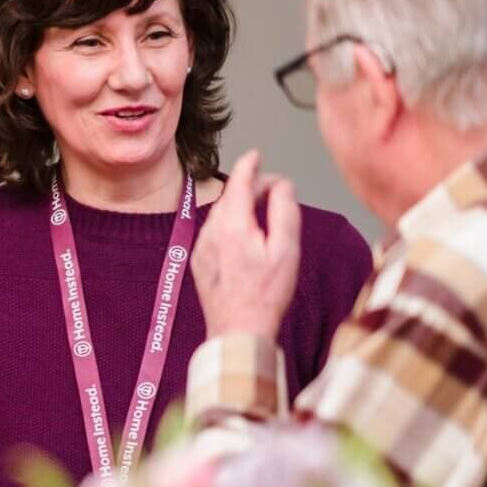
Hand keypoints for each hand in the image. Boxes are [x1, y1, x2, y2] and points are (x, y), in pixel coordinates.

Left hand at [192, 150, 300, 340]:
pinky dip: (231, 226)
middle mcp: (211, 231)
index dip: (250, 164)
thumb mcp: (287, 249)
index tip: (257, 154)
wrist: (238, 331)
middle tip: (277, 194)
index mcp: (232, 225)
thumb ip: (284, 210)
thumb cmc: (266, 295)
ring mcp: (202, 247)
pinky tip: (248, 242)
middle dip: (252, 188)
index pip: (238, 180)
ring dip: (241, 208)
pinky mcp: (199, 261)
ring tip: (265, 220)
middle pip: (230, 195)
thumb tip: (281, 185)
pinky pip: (215, 232)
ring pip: (222, 214)